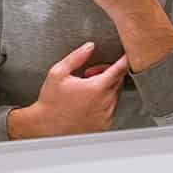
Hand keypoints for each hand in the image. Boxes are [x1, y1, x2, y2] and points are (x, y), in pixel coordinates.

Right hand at [7, 42, 127, 138]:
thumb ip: (76, 57)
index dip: (124, 60)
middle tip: (90, 73)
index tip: (126, 55)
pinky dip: (104, 102)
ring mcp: (106, 115)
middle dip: (107, 73)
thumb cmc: (51, 101)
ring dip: (106, 88)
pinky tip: (89, 102)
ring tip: (86, 90)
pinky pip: (111, 108)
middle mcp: (105, 102)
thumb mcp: (58, 73)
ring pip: (115, 94)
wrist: (46, 126)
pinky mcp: (105, 124)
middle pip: (118, 80)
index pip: (119, 69)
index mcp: (96, 88)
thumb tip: (90, 47)